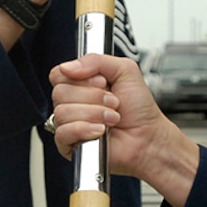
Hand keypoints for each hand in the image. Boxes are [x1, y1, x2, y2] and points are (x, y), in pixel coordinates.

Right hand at [48, 54, 201, 206]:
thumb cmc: (139, 109)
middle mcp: (72, 103)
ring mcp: (69, 124)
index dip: (79, 77)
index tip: (102, 82)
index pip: (58, 74)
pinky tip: (100, 131)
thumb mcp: (124, 71)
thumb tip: (67, 67)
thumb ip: (96, 60)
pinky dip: (85, 129)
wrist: (148, 137)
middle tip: (113, 102)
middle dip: (93, 97)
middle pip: (60, 93)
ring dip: (94, 114)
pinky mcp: (69, 145)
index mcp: (80, 84)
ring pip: (63, 112)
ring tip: (112, 118)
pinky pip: (63, 133)